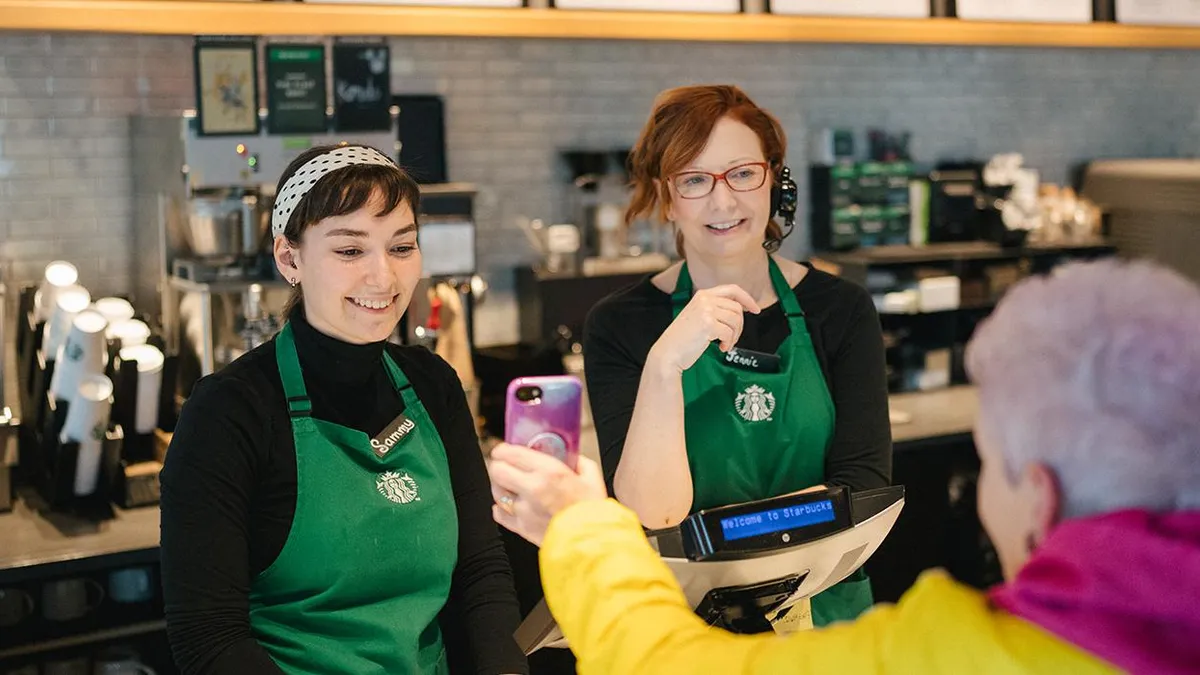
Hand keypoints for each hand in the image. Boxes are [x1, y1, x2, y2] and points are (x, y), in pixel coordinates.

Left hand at [487, 443, 607, 545]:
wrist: (592, 542)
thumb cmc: (593, 512)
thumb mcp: (592, 477)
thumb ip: (579, 462)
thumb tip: (571, 457)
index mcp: (549, 472)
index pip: (511, 454)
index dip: (503, 449)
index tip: (504, 450)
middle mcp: (532, 488)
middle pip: (497, 471)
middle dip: (498, 465)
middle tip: (504, 465)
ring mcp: (524, 510)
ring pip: (496, 492)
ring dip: (500, 486)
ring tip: (509, 485)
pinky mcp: (522, 527)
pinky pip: (500, 515)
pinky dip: (501, 509)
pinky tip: (510, 505)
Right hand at [648, 284, 760, 373]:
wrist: (668, 352)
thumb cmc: (683, 338)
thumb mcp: (698, 315)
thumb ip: (715, 308)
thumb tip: (741, 309)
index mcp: (703, 295)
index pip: (732, 289)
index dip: (747, 299)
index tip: (755, 309)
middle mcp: (704, 299)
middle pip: (737, 308)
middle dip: (739, 325)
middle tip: (732, 338)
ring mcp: (706, 311)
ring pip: (736, 320)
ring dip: (734, 336)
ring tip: (726, 344)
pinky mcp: (708, 325)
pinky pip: (730, 333)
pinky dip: (729, 343)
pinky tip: (722, 348)